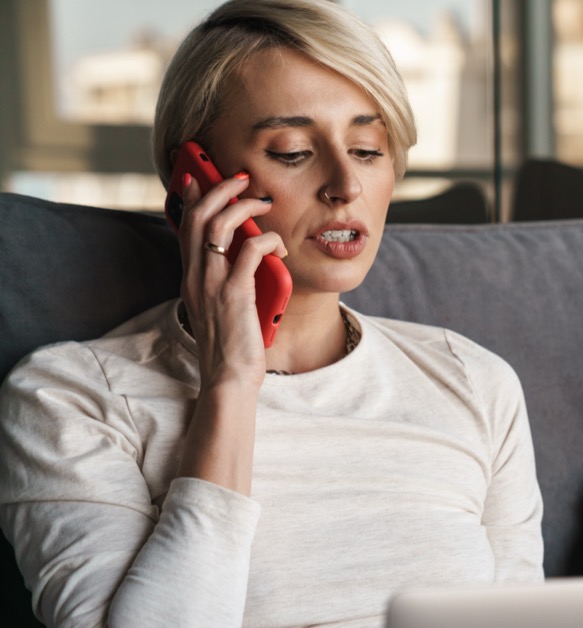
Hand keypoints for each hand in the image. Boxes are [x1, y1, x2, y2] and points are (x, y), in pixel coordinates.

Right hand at [177, 170, 285, 386]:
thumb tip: (247, 256)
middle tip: (241, 179)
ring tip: (262, 202)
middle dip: (219, 189)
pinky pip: (248, 253)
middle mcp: (196, 277)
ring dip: (242, 207)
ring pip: (218, 226)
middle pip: (198, 216)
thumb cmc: (233, 345)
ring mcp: (212, 285)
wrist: (229, 378)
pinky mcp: (234, 295)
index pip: (184, 227)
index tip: (198, 176)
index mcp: (191, 278)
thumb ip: (226, 279)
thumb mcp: (222, 307)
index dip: (190, 197)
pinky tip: (279, 246)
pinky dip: (266, 241)